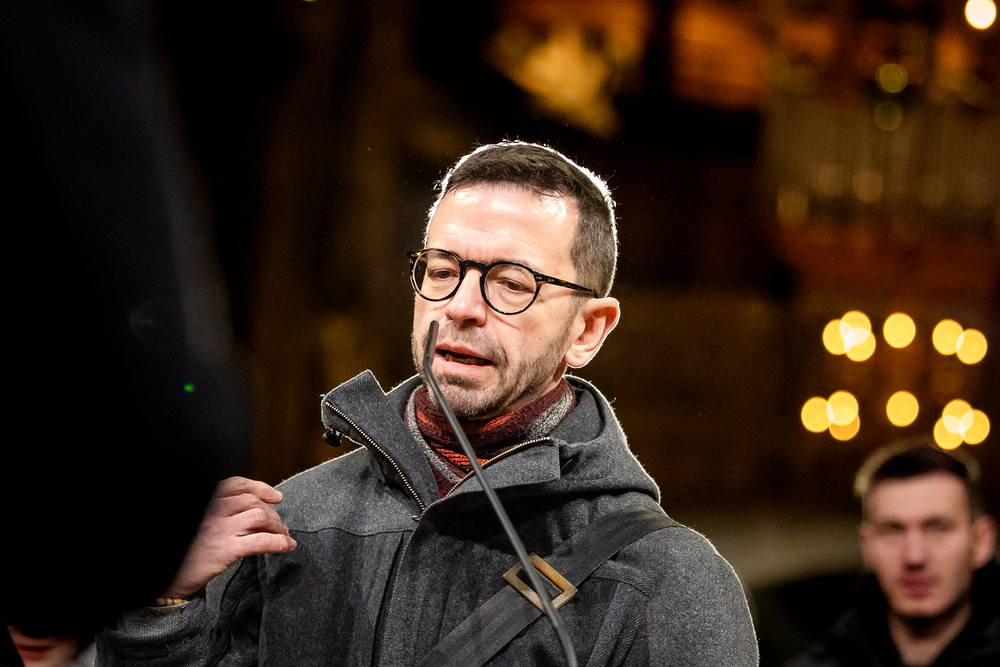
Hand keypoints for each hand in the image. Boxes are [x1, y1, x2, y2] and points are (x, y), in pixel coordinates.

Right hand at [162, 476, 296, 598]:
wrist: (167, 577)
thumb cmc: (184, 551)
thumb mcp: (197, 523)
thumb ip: (217, 512)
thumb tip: (252, 509)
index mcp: (205, 501)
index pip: (237, 485)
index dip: (260, 488)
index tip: (275, 496)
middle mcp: (213, 510)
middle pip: (253, 502)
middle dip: (272, 512)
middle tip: (281, 525)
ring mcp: (220, 529)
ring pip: (260, 517)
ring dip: (278, 526)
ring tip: (284, 536)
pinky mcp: (226, 549)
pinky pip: (261, 541)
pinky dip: (279, 542)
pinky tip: (287, 547)